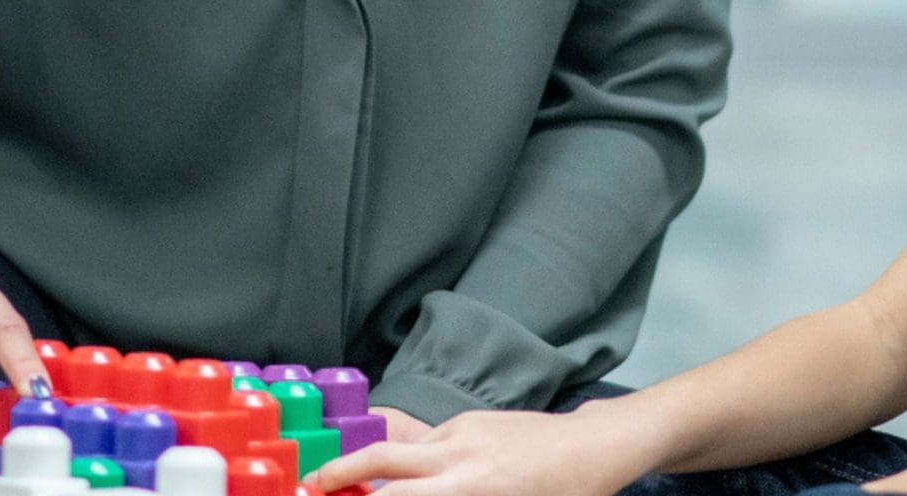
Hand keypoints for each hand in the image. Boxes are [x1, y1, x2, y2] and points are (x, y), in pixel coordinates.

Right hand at [311, 402, 649, 495]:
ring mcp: (465, 430)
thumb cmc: (564, 492)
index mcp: (470, 486)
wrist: (595, 446)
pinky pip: (434, 441)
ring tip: (359, 485)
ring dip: (383, 468)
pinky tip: (433, 477)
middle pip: (381, 458)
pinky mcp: (473, 418)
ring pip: (406, 449)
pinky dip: (423, 461)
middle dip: (339, 473)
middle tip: (311, 485)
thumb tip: (410, 495)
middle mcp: (459, 454)